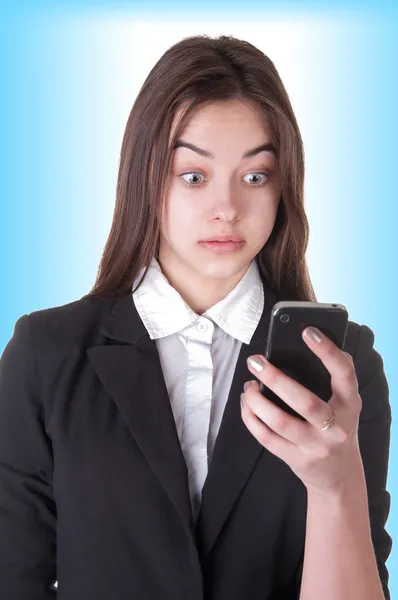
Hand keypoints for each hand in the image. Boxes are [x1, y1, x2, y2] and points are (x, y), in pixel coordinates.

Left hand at [241, 326, 364, 493]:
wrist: (339, 475)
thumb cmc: (335, 426)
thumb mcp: (344, 403)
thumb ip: (332, 376)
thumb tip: (304, 341)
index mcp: (349, 403)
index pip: (344, 373)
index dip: (327, 351)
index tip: (307, 332)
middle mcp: (336, 426)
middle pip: (305, 402)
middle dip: (276, 379)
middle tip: (255, 362)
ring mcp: (316, 446)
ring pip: (280, 422)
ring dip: (257, 401)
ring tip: (248, 386)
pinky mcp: (296, 459)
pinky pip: (267, 438)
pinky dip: (251, 418)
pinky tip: (246, 404)